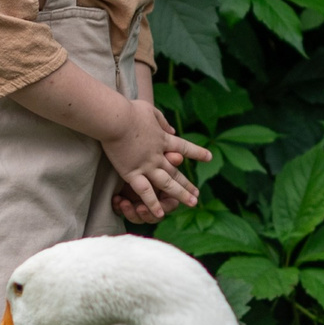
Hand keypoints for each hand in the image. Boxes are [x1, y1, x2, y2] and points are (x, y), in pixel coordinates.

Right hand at [96, 96, 210, 218]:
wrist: (114, 118)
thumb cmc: (128, 111)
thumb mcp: (150, 111)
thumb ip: (162, 122)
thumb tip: (172, 130)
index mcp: (163, 139)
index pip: (184, 147)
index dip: (197, 153)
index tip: (209, 157)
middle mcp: (158, 155)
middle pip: (176, 172)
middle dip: (188, 184)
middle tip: (198, 194)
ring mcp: (146, 165)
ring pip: (167, 184)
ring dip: (180, 194)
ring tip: (192, 204)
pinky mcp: (132, 173)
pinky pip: (145, 191)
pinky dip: (153, 203)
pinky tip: (160, 213)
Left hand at [113, 150, 188, 224]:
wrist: (125, 148)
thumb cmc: (148, 153)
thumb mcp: (159, 154)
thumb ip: (170, 157)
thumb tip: (179, 157)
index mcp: (166, 192)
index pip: (170, 205)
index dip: (165, 207)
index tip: (160, 209)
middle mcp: (154, 201)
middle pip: (154, 217)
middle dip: (148, 214)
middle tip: (141, 209)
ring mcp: (139, 203)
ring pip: (138, 217)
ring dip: (132, 213)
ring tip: (124, 204)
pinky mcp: (124, 202)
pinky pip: (122, 211)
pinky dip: (120, 208)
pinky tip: (116, 200)